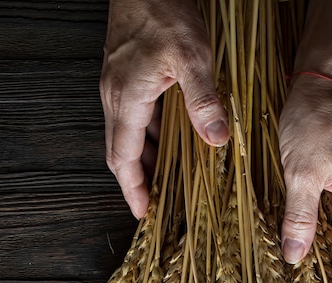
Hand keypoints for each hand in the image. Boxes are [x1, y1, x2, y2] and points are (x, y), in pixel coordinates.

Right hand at [100, 0, 228, 217]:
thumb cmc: (163, 9)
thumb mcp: (191, 56)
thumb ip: (202, 99)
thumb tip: (216, 139)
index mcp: (126, 100)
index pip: (123, 159)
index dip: (132, 189)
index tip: (142, 212)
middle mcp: (115, 97)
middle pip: (121, 153)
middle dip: (136, 182)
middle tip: (155, 204)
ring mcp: (118, 86)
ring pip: (127, 136)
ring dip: (144, 161)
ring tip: (164, 181)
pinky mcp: (126, 76)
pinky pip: (134, 118)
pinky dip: (149, 138)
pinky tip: (169, 143)